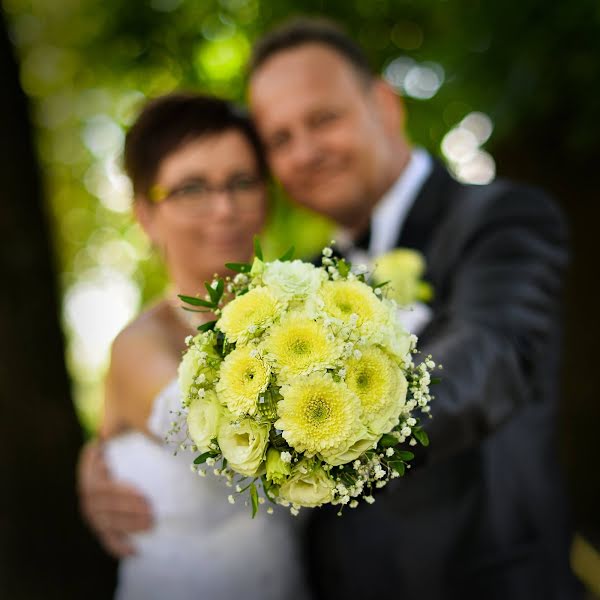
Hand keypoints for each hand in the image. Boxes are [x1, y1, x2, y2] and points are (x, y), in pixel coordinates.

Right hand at [77, 439, 152, 557]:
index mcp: (91, 468)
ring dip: (127, 523)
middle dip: (124, 505)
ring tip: (150, 523)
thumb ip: (120, 428)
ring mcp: (94, 511)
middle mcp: (88, 492)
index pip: (93, 479)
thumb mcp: (129, 431)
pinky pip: (108, 539)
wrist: (135, 463)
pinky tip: (135, 550)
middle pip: (101, 502)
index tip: (120, 479)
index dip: (104, 481)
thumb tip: (116, 432)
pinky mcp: (104, 526)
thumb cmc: (133, 441)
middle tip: (149, 507)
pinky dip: (119, 546)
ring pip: (105, 521)